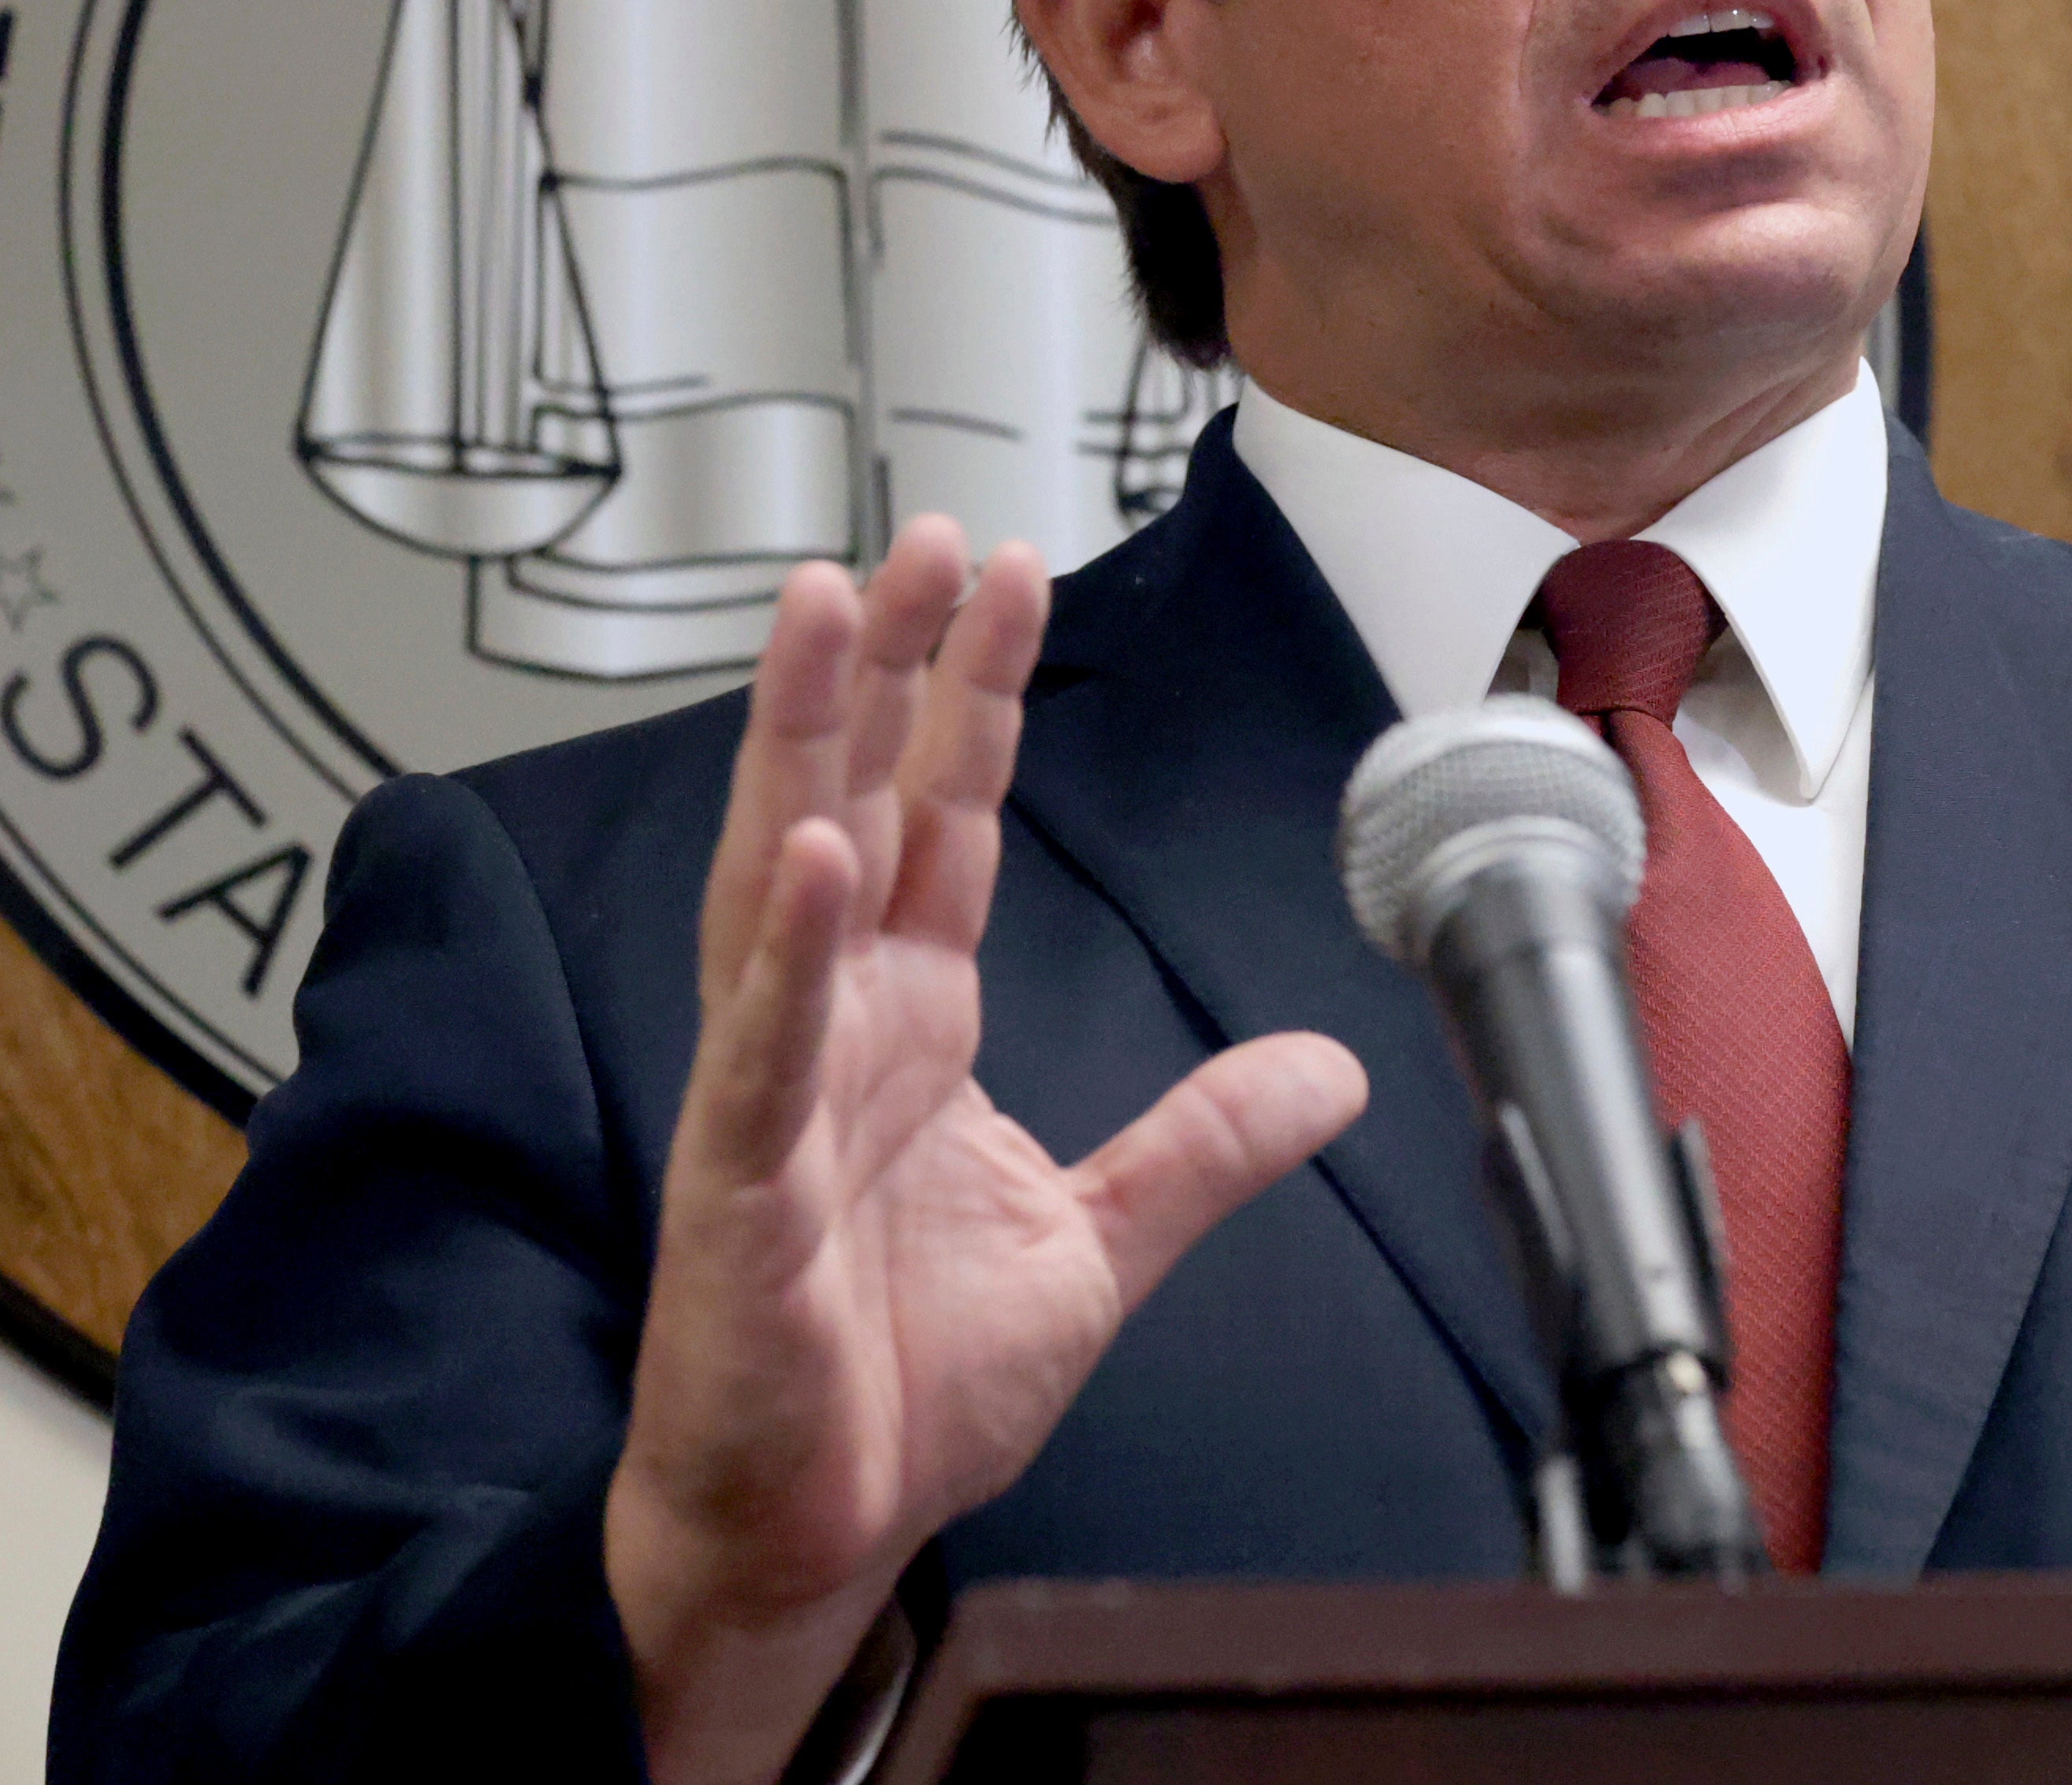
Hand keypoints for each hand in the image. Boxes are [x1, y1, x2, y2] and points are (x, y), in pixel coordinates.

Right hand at [602, 520, 1366, 1784]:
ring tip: (827, 615)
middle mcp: (832, 1031)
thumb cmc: (902, 1386)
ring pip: (783, 885)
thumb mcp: (1101, 1240)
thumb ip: (1204, 1142)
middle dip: (884, 669)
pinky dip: (791, 955)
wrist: (816, 1533)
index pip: (945, 823)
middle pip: (857, 805)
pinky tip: (818, 849)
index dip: (971, 700)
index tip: (1001, 578)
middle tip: (916, 538)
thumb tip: (1330, 1070)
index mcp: (909, 1024)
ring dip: (804, 744)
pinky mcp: (740, 1190)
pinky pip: (767, 1053)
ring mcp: (774, 1097)